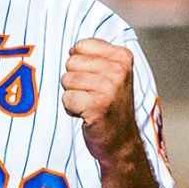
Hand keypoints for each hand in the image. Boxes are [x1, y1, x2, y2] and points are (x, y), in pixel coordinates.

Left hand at [61, 38, 140, 168]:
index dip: (80, 65)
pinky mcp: (97, 105)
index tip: (96, 80)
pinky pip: (66, 98)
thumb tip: (71, 47)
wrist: (121, 141)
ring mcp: (109, 87)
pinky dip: (71, 109)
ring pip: (66, 80)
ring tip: (90, 104)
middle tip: (92, 95)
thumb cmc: (111, 106)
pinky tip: (87, 115)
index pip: (80, 46)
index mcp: (123, 57)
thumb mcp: (112, 74)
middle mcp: (119, 70)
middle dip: (75, 81)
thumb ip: (96, 56)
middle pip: (71, 62)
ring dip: (73, 95)